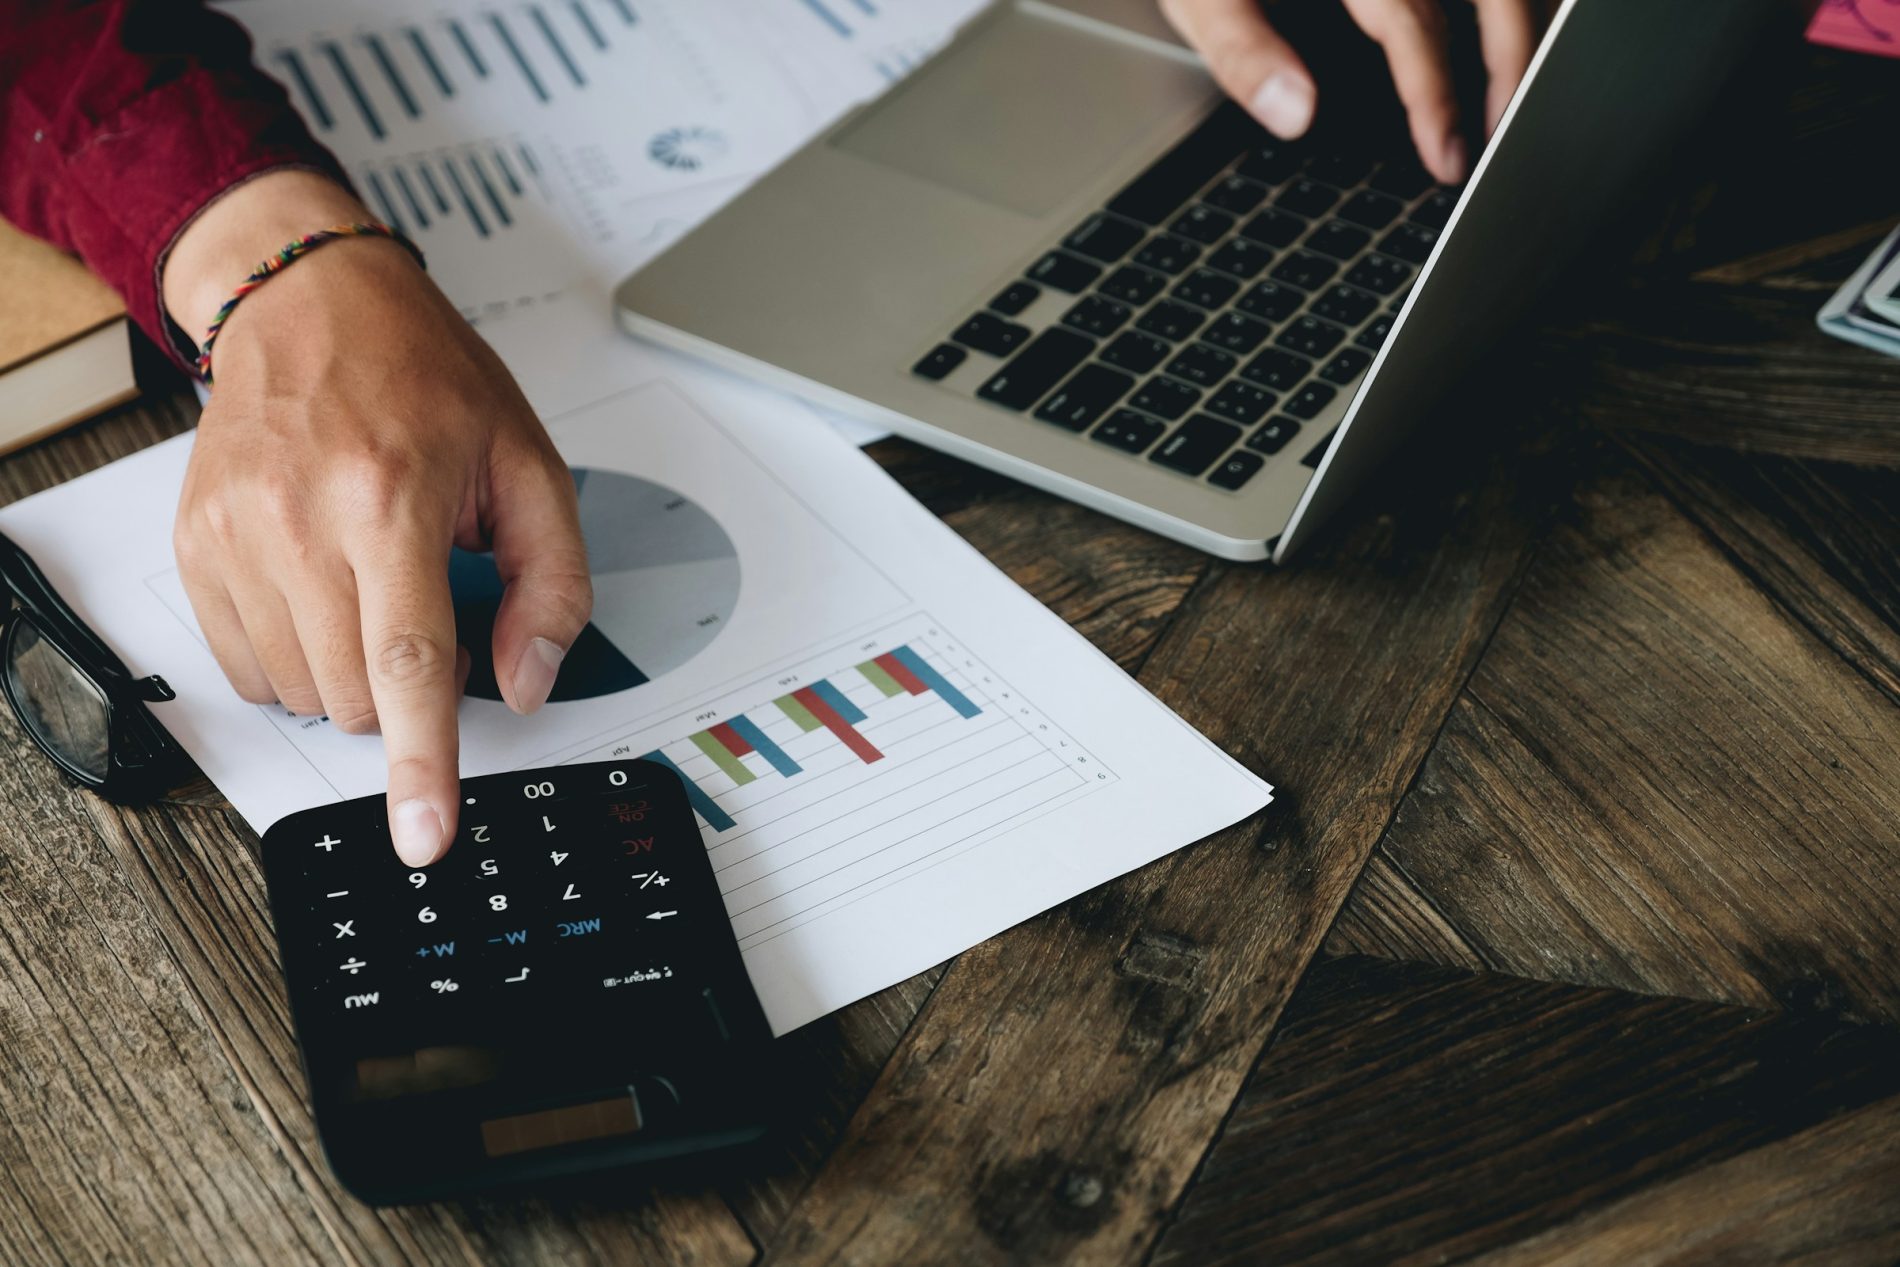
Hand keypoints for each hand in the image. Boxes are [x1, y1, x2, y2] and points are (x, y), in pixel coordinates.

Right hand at [164, 171, 591, 866]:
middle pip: (357, 693)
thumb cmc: (424, 377)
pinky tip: (321, 587)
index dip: (422, 764)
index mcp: (390, 499)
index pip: (408, 663)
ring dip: (352, 673)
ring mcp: (233, 535)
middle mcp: (298, 521)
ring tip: (371, 582)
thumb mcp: (529, 464)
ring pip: (303, 692)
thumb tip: (525, 684)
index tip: (424, 836)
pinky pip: (249, 666)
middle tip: (424, 604)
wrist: (308, 301)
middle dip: (406, 688)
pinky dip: (299, 655)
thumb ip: (550, 584)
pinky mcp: (195, 544)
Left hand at [1159, 0, 1545, 184]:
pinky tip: (1503, 29)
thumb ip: (1243, 49)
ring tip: (1512, 90)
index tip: (1444, 153)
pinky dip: (1502, 1)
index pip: (1409, 21)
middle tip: (1501, 135)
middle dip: (1508, 64)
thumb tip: (1295, 113)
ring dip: (1518, 24)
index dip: (1432, 93)